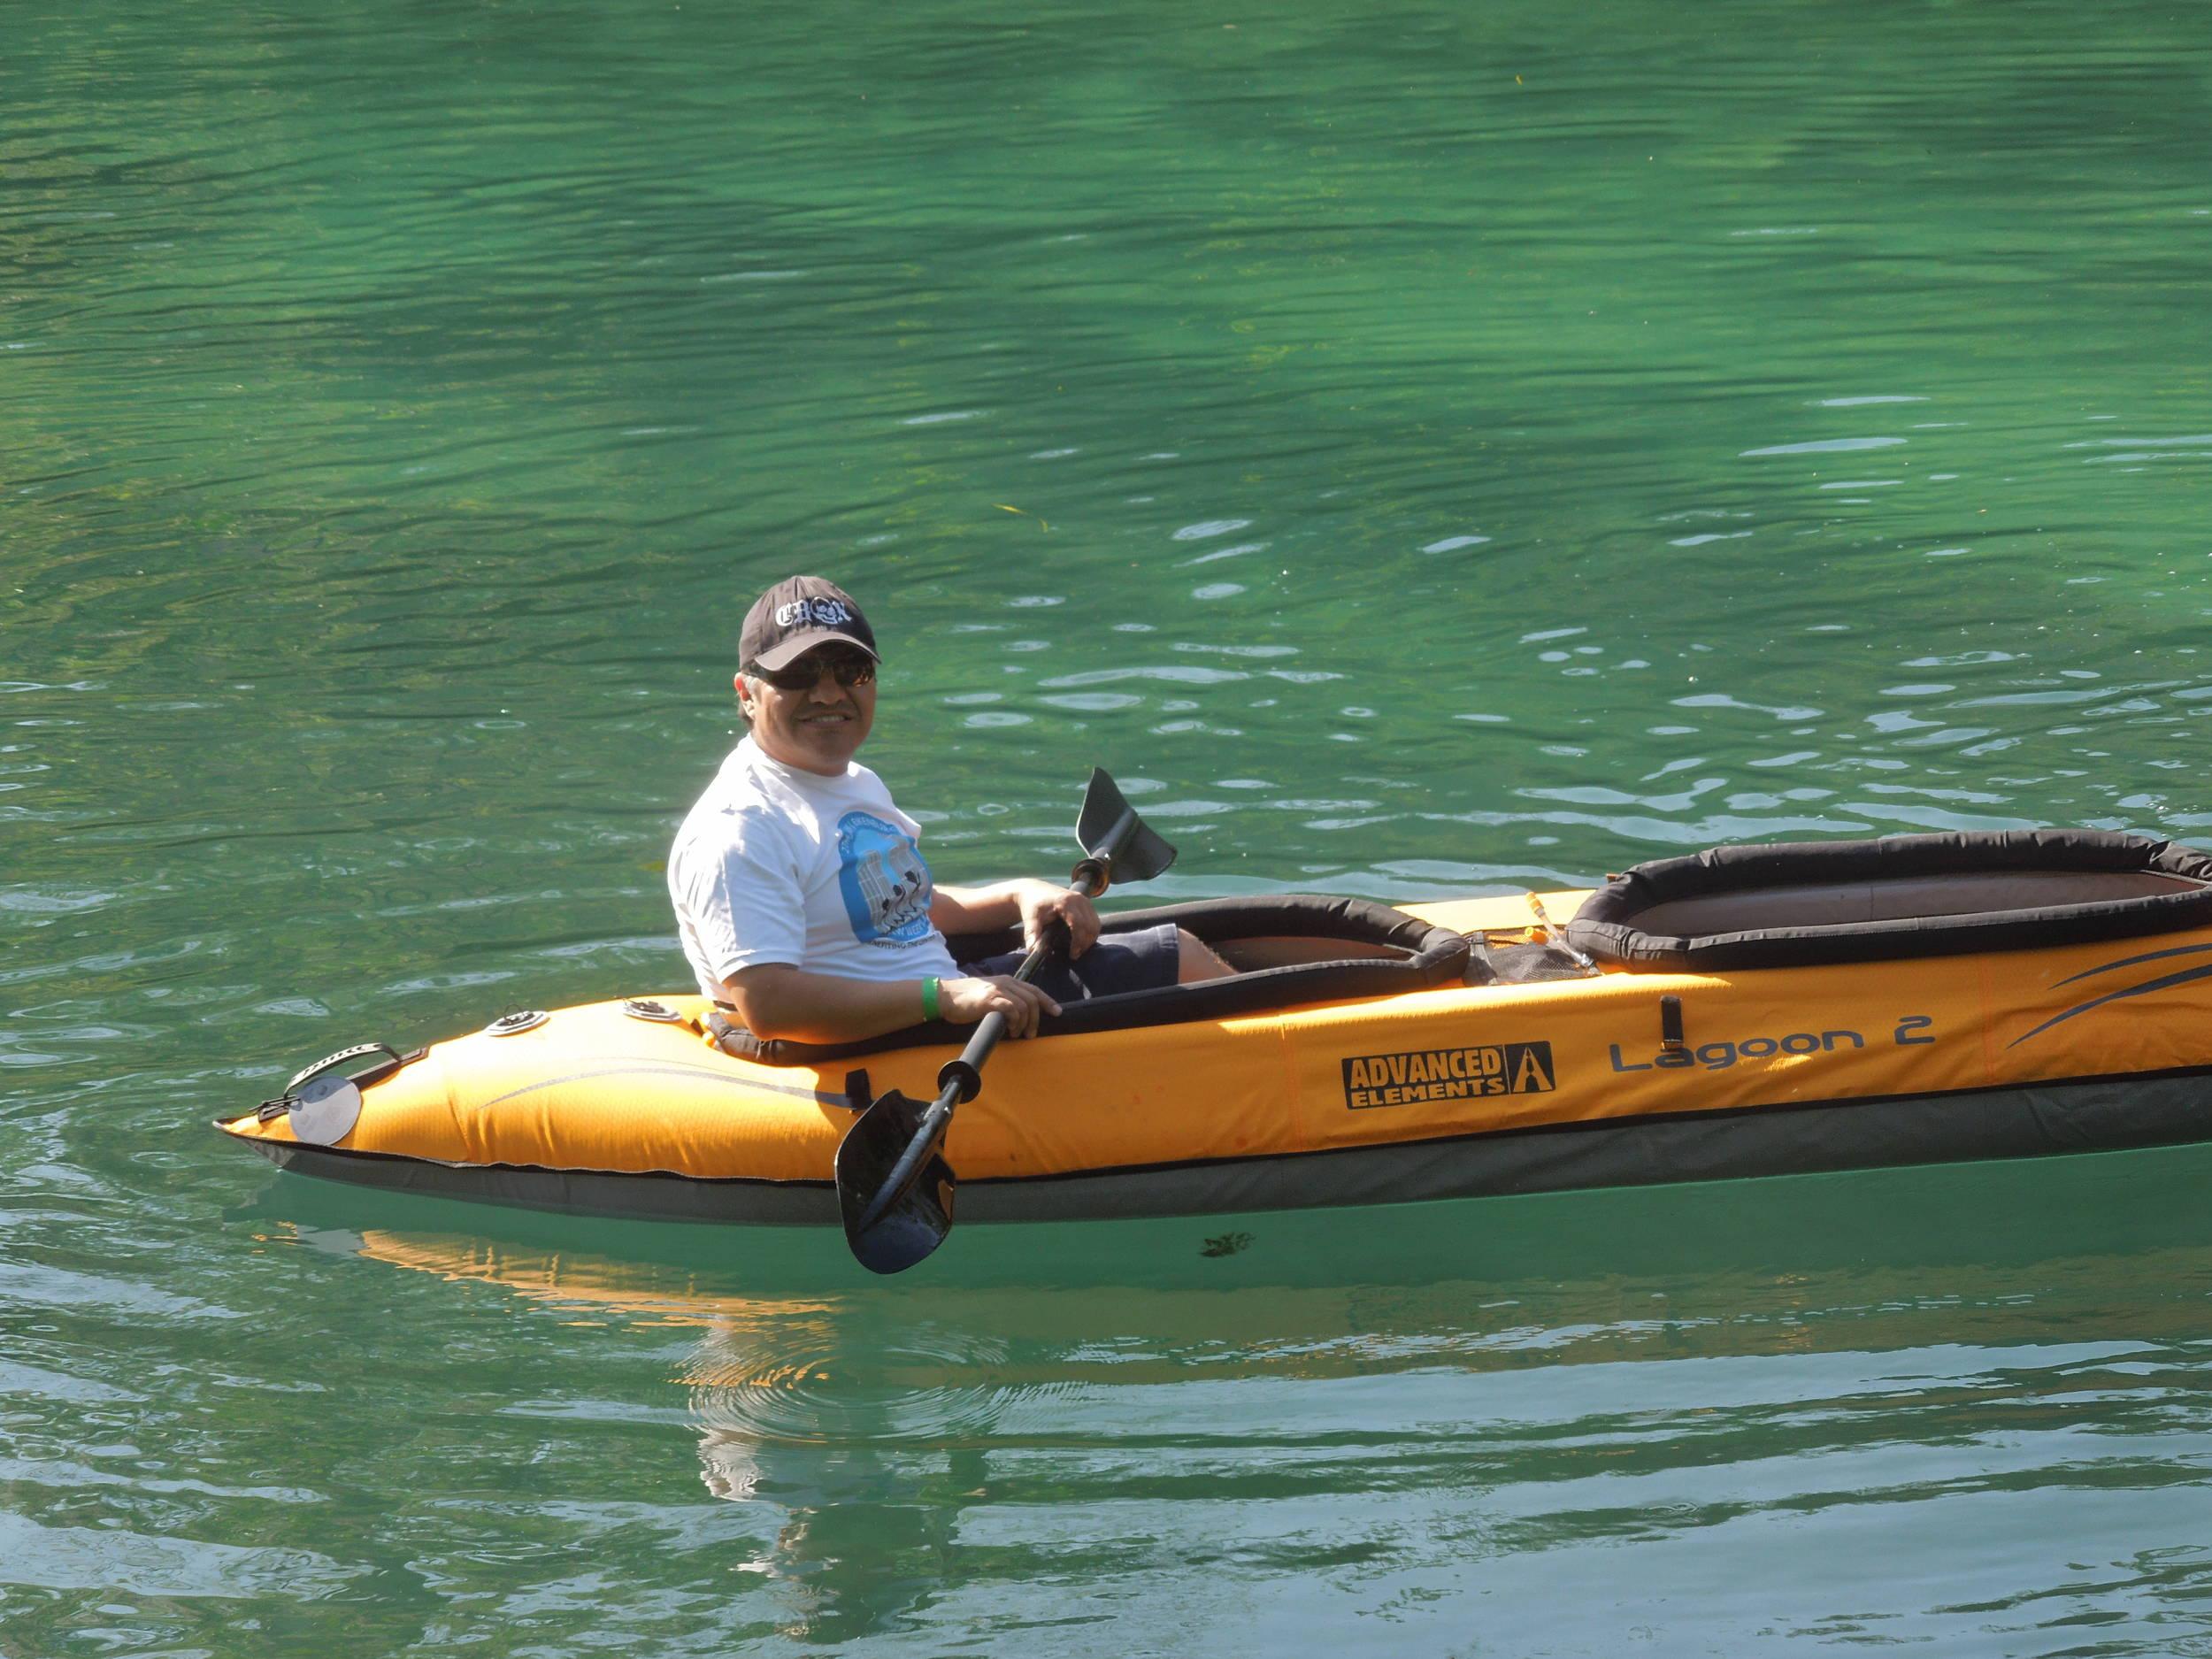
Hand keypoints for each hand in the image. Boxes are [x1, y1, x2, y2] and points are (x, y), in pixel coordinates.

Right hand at [940, 974, 1061, 1038]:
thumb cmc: (966, 999)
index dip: (1048, 1001)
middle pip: (1033, 999)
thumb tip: (1017, 1016)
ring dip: (1025, 1023)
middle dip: (1036, 1019)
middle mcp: (1006, 983)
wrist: (945, 996)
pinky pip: (1012, 1009)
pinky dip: (1015, 1021)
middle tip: (1030, 1034)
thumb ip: (1004, 1000)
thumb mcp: (990, 995)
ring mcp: (998, 990)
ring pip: (1025, 1005)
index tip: (1057, 1012)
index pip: (1034, 990)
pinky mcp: (990, 1000)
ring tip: (1017, 1034)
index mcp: (1008, 981)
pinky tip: (1009, 1029)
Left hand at [1017, 883, 1099, 957]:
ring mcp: (1084, 900)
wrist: (1034, 890)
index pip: (1079, 924)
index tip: (1072, 954)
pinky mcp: (1086, 903)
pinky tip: (1081, 941)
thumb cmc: (1032, 905)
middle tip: (1074, 955)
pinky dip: (1091, 933)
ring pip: (1096, 924)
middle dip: (1085, 943)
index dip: (1078, 941)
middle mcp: (1078, 899)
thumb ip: (1032, 934)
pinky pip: (1095, 920)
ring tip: (1078, 949)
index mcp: (1065, 901)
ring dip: (1090, 939)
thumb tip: (1032, 950)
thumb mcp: (1030, 919)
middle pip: (1090, 925)